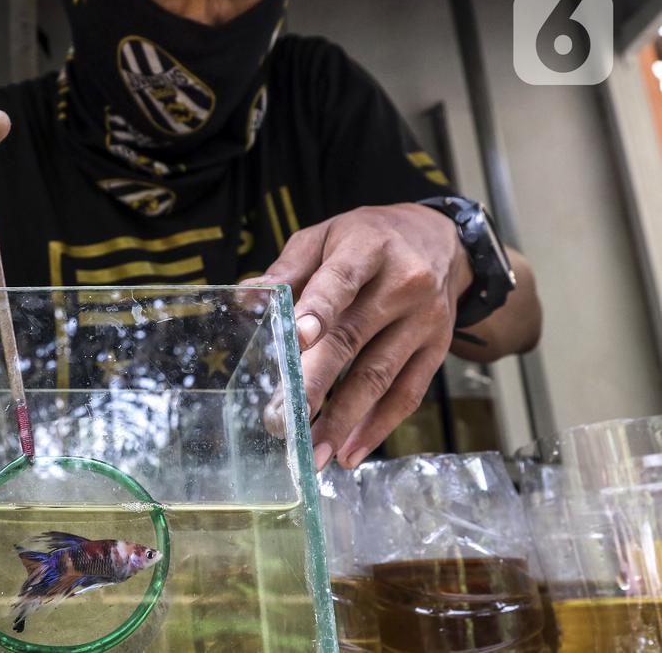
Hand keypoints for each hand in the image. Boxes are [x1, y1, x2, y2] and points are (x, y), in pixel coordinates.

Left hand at [247, 203, 472, 469]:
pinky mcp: (437, 348)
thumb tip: (248, 296)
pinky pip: (408, 393)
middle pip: (354, 339)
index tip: (297, 339)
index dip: (319, 309)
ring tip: (312, 454)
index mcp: (368, 248)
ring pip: (380, 376)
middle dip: (315, 384)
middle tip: (283, 421)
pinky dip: (377, 427)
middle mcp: (403, 284)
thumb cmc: (367, 239)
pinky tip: (348, 452)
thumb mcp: (327, 236)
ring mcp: (425, 320)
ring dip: (344, 420)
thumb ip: (289, 267)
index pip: (341, 281)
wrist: (441, 240)